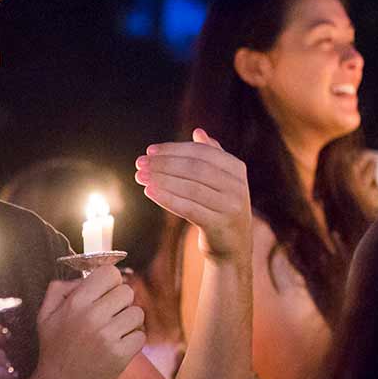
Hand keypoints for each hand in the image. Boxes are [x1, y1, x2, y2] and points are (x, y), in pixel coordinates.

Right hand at [31, 266, 144, 378]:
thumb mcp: (45, 314)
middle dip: (120, 303)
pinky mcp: (121, 354)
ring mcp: (108, 336)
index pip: (109, 273)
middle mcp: (92, 316)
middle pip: (127, 291)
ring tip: (113, 333)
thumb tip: (85, 277)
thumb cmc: (54, 349)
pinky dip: (132, 341)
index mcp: (75, 303)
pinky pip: (141, 335)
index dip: (110, 282)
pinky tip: (117, 347)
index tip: (105, 294)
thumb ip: (59, 289)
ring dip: (128, 322)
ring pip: (137, 313)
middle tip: (108, 317)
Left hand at [135, 128, 251, 261]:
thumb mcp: (221, 181)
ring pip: (191, 188)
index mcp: (237, 169)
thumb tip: (198, 132)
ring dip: (162, 180)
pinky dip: (167, 199)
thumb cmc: (220, 208)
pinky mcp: (219, 224)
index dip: (174, 149)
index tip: (149, 151)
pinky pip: (189, 209)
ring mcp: (231, 206)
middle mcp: (238, 186)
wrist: (232, 246)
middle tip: (140, 163)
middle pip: (195, 168)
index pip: (201, 153)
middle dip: (164, 164)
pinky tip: (149, 192)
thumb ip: (212, 156)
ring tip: (140, 176)